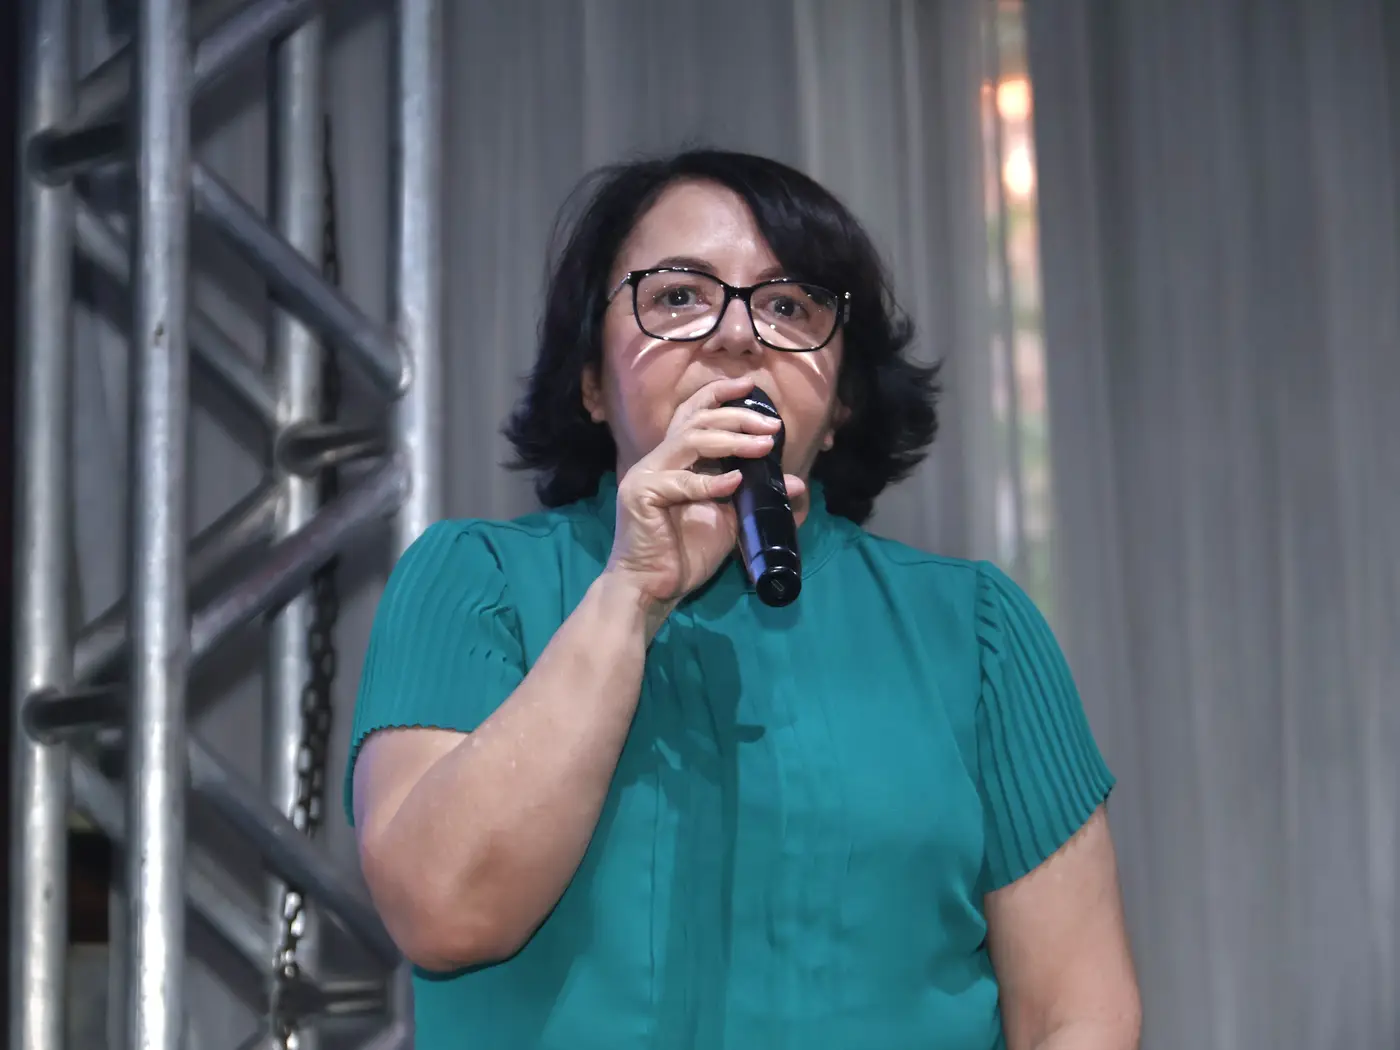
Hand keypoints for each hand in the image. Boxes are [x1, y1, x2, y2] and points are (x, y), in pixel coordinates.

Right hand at [603, 377, 807, 624]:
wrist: (652, 589)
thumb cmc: (684, 553)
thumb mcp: (729, 519)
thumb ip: (754, 496)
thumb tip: (797, 483)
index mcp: (674, 460)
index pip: (693, 414)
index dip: (719, 394)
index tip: (750, 386)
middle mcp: (658, 460)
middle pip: (696, 420)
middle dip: (737, 417)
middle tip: (772, 425)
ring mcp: (646, 475)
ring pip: (689, 440)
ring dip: (731, 440)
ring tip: (764, 445)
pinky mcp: (641, 495)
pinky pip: (681, 482)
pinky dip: (710, 482)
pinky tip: (735, 482)